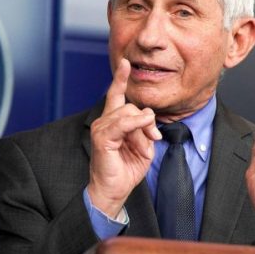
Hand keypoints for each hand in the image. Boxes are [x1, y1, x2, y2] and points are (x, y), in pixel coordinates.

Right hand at [88, 59, 161, 217]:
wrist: (113, 190)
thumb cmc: (126, 169)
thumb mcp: (143, 146)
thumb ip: (145, 130)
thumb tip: (148, 119)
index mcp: (113, 122)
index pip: (116, 95)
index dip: (121, 79)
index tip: (126, 63)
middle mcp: (104, 121)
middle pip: (131, 106)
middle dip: (146, 121)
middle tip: (153, 138)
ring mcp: (101, 128)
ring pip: (128, 113)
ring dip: (142, 129)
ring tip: (143, 146)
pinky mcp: (102, 138)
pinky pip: (122, 124)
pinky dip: (135, 124)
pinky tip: (143, 128)